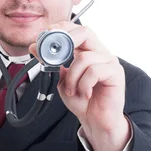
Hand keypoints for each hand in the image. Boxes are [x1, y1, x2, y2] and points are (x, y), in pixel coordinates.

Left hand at [29, 22, 129, 150]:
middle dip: (66, 41)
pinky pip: (94, 71)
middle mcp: (100, 52)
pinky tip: (85, 94)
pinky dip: (84, 84)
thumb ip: (51, 63)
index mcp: (87, 50)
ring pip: (84, 58)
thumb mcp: (61, 80)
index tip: (45, 36)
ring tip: (72, 91)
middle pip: (85, 32)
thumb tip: (34, 47)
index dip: (61, 28)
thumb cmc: (82, 101)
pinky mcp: (116, 73)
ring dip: (72, 77)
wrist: (96, 121)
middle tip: (55, 57)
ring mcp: (109, 61)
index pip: (76, 29)